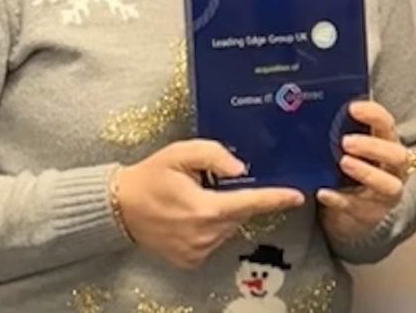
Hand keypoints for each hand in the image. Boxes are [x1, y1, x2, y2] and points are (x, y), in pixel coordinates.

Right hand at [113, 140, 304, 269]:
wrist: (118, 207)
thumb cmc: (150, 176)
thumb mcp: (181, 153)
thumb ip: (214, 156)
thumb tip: (241, 169)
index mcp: (205, 209)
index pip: (250, 203)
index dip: (276, 199)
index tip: (297, 196)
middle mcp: (204, 235)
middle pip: (240, 214)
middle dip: (236, 198)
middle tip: (211, 186)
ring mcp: (196, 251)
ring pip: (228, 228)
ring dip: (222, 214)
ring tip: (195, 200)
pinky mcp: (189, 260)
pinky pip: (214, 240)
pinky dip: (210, 228)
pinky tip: (190, 216)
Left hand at [316, 100, 415, 243]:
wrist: (360, 211)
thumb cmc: (354, 171)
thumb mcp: (355, 151)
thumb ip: (346, 132)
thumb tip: (319, 107)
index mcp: (389, 145)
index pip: (388, 125)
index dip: (374, 115)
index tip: (352, 108)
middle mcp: (394, 169)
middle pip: (396, 155)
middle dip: (373, 147)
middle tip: (346, 141)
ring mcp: (385, 194)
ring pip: (389, 184)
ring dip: (366, 172)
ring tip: (344, 163)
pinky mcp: (370, 214)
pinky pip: (357, 208)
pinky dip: (340, 200)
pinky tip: (323, 193)